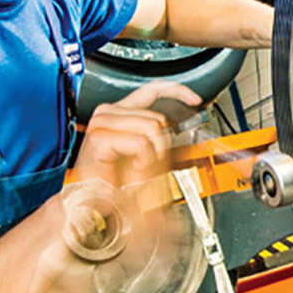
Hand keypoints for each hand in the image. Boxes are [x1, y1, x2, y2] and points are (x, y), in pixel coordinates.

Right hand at [73, 81, 200, 194]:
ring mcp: (102, 122)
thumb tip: (180, 116)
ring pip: (151, 127)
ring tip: (139, 166)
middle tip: (149, 163)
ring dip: (153, 154)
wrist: (98, 204)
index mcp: (119, 111)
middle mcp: (109, 112)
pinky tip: (134, 168)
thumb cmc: (119, 182)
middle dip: (161, 144)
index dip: (176, 91)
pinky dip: (144, 159)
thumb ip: (159, 131)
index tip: (194, 100)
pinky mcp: (99, 137)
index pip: (152, 89)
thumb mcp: (148, 151)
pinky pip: (140, 142)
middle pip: (157, 116)